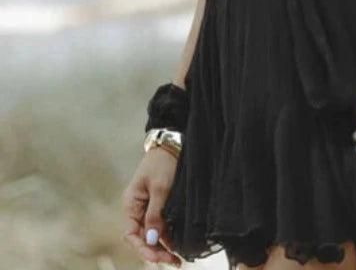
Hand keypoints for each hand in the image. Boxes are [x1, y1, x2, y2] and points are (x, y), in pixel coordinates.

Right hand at [121, 147, 181, 265]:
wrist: (173, 143)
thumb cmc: (163, 162)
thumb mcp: (160, 188)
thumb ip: (155, 214)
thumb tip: (150, 239)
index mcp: (130, 204)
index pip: (131, 235)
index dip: (143, 249)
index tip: (158, 257)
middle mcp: (136, 209)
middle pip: (141, 238)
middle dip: (155, 252)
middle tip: (174, 262)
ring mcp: (147, 208)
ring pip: (151, 234)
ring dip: (162, 247)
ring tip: (177, 260)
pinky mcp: (159, 205)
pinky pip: (160, 225)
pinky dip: (167, 236)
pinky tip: (176, 246)